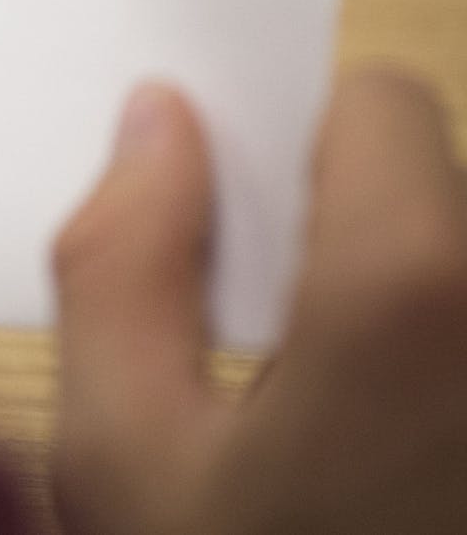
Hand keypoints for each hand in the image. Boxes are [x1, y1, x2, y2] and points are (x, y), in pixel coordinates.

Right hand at [51, 68, 466, 532]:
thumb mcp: (122, 451)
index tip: (206, 186)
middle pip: (414, 181)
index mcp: (414, 301)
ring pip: (434, 257)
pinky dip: (393, 345)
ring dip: (355, 283)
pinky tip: (339, 434)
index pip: (376, 102)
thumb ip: (121, 267)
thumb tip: (154, 123)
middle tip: (221, 314)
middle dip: (310, 213)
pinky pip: (445, 333)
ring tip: (280, 391)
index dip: (277, 126)